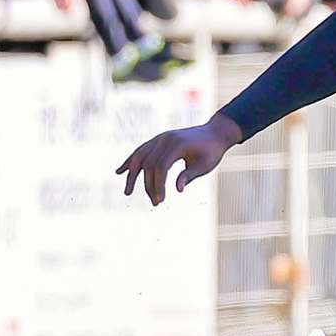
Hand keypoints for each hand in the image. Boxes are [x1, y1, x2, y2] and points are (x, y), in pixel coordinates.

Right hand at [116, 113, 242, 205]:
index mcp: (177, 144)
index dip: (158, 185)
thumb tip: (178, 190)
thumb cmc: (212, 151)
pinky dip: (130, 161)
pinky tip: (120, 171)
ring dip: (132, 175)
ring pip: (140, 157)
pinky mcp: (158, 140)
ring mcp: (160, 138)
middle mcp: (165, 139)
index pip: (160, 167)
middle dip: (148, 185)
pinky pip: (141, 151)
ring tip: (127, 192)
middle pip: (149, 164)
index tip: (160, 200)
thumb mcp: (204, 165)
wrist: (215, 133)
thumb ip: (189, 175)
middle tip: (155, 202)